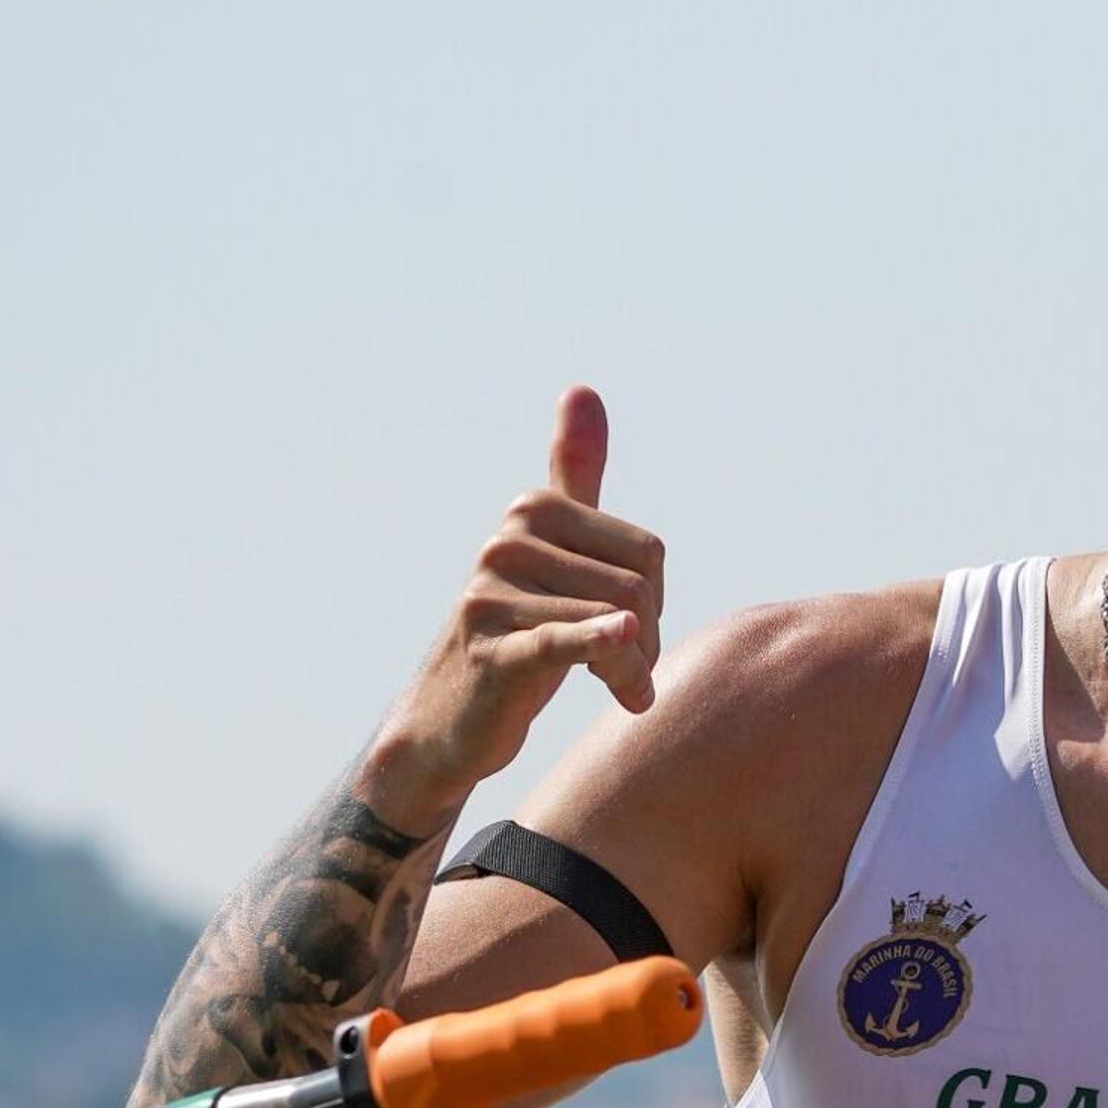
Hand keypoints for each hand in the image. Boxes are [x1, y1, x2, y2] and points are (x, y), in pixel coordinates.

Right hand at [373, 386, 665, 817]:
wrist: (452, 718)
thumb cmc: (517, 630)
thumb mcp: (549, 550)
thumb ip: (572, 475)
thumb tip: (583, 388)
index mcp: (532, 511)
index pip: (647, 552)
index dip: (654, 600)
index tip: (629, 630)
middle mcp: (508, 542)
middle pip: (636, 588)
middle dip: (645, 639)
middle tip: (623, 671)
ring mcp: (492, 595)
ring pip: (614, 623)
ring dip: (629, 670)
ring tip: (616, 690)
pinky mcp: (490, 650)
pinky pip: (561, 641)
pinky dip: (599, 647)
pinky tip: (627, 664)